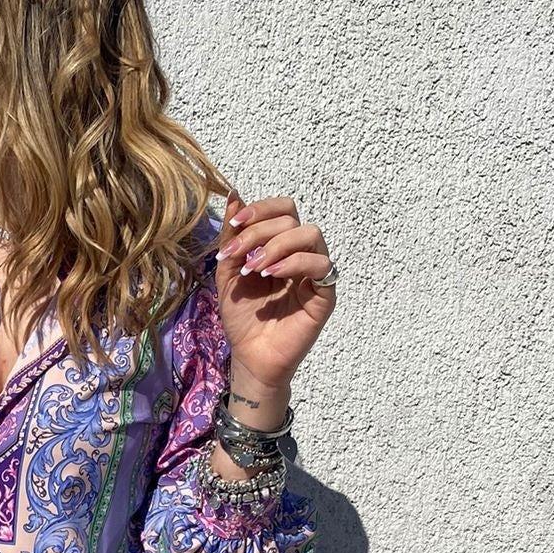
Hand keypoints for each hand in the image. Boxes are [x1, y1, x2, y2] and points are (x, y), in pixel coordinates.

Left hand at [213, 187, 337, 386]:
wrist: (250, 356)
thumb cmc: (243, 318)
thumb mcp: (228, 273)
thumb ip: (233, 237)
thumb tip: (234, 196)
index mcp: (279, 246)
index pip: (282, 209)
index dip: (260, 209)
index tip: (234, 224)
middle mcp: (300, 254)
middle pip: (291, 217)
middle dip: (259, 231)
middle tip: (238, 256)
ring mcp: (315, 272)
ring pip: (310, 234)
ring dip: (277, 245)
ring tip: (254, 268)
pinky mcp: (325, 293)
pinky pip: (321, 265)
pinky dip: (294, 263)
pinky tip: (271, 275)